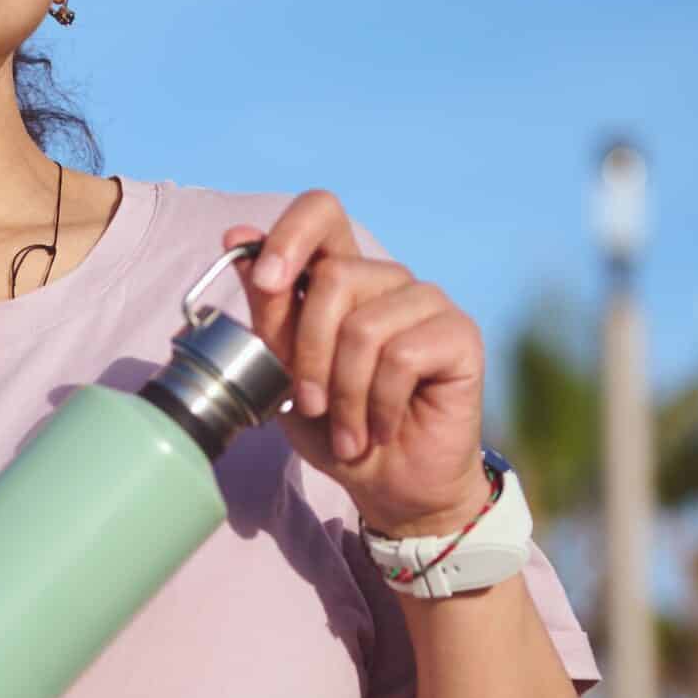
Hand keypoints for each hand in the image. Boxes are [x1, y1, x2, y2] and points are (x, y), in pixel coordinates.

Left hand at [224, 190, 490, 538]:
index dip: (289, 236)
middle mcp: (387, 279)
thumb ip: (268, 308)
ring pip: (364, 326)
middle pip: (335, 276)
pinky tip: (383, 428)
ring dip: (345, 393)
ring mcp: (427, 302)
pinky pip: (403, 357)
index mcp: (343, 276)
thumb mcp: (284, 370)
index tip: (266, 282)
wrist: (389, 486)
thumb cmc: (336, 427)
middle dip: (309, 354)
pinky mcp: (460, 334)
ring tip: (348, 430)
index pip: (322, 212)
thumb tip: (237, 236)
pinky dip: (380, 405)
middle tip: (310, 406)